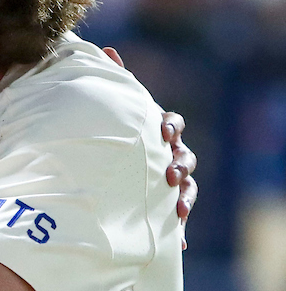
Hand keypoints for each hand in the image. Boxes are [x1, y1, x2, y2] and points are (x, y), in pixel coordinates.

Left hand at [103, 48, 196, 239]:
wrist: (103, 166)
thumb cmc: (112, 134)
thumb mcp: (111, 112)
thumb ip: (114, 81)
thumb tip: (108, 49)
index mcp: (156, 129)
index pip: (172, 123)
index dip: (170, 126)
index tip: (163, 132)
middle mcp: (168, 152)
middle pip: (185, 155)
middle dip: (180, 163)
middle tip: (170, 172)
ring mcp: (170, 179)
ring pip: (187, 184)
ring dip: (185, 194)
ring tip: (177, 206)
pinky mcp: (166, 203)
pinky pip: (179, 214)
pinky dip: (180, 227)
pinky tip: (181, 241)